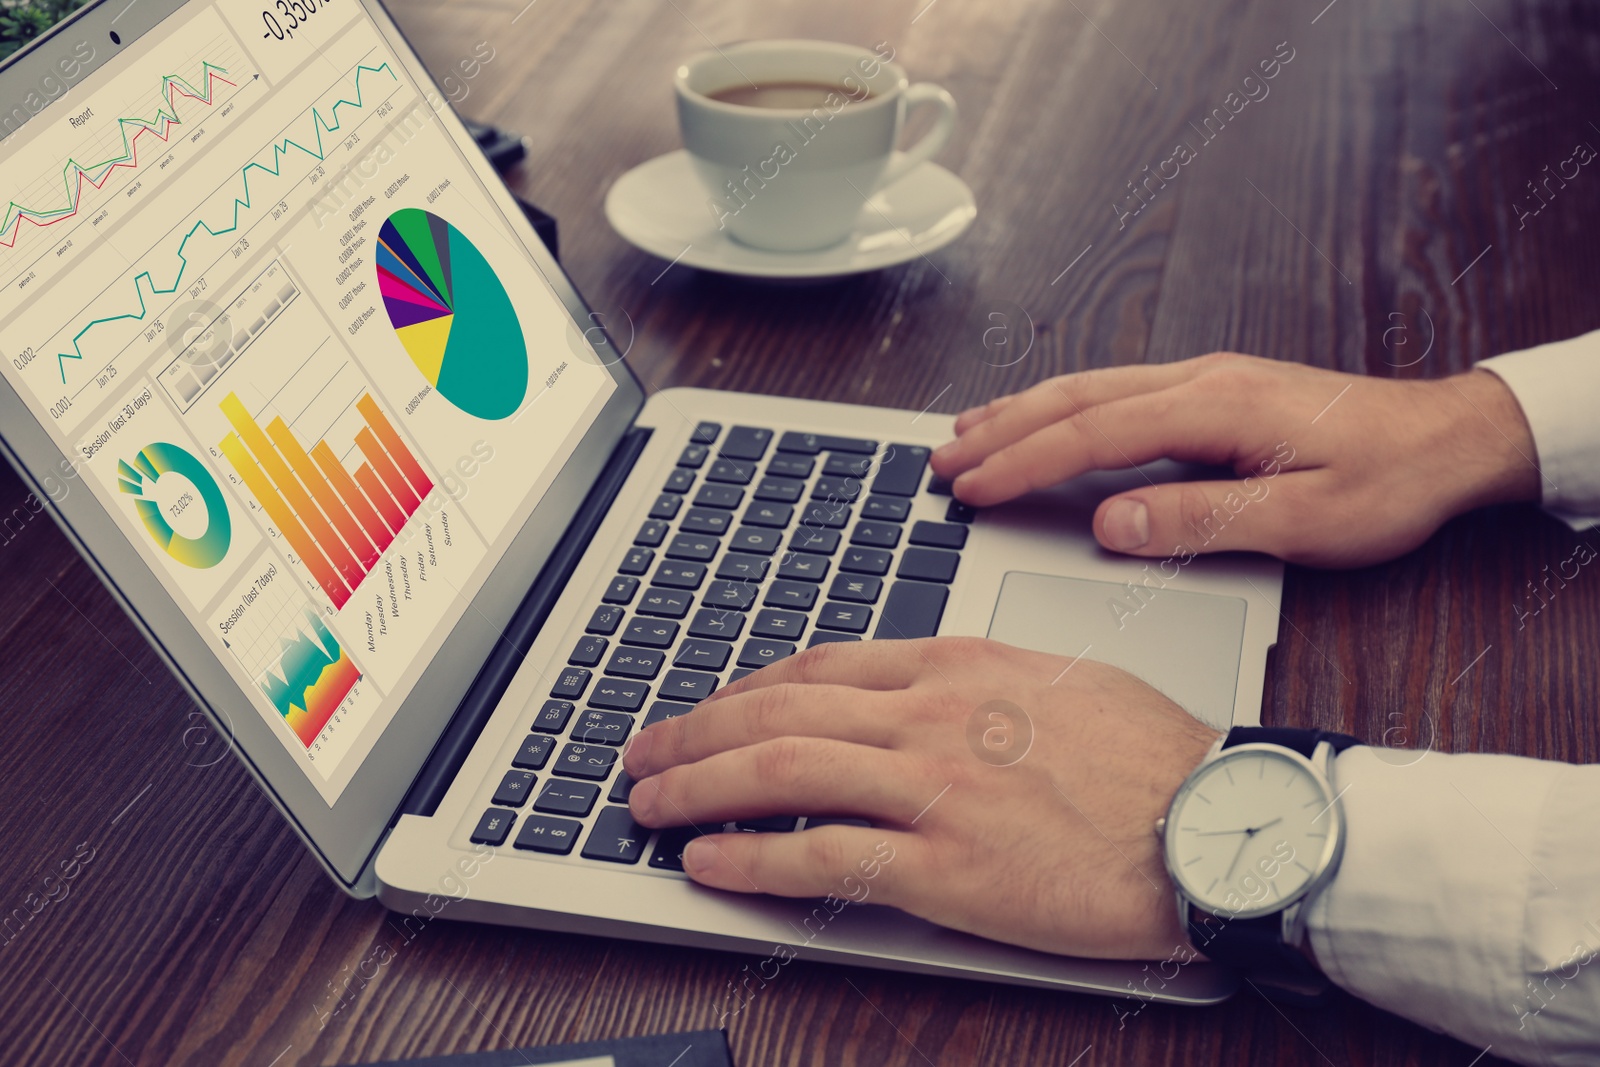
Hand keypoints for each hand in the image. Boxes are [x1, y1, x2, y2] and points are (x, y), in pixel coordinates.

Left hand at [623, 637, 1218, 960]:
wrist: (1214, 822)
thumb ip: (970, 681)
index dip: (745, 688)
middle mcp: (931, 716)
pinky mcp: (946, 865)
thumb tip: (914, 691)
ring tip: (648, 804)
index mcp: (956, 666)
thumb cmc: (1151, 755)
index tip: (710, 707)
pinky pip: (822, 855)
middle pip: (779, 710)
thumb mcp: (1053, 680)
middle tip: (643, 751)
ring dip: (699, 787)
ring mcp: (933, 788)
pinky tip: (708, 864)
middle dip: (694, 731)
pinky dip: (752, 857)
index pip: (818, 666)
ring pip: (782, 771)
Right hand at [928, 354, 1540, 566]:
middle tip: (941, 462)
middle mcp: (1200, 380)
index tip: (971, 488)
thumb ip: (1201, 520)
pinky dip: (1062, 407)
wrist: (1448, 438)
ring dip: (1022, 411)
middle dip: (1001, 431)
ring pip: (1090, 387)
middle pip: (1076, 399)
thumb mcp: (1302, 522)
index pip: (1093, 433)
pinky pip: (1116, 392)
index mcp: (1215, 407)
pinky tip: (1043, 418)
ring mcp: (1204, 379)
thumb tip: (1112, 523)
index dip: (1024, 462)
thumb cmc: (1387, 482)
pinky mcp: (1212, 391)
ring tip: (966, 435)